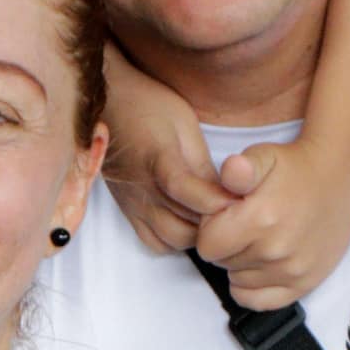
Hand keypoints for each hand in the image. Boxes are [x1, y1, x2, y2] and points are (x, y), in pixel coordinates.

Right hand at [97, 43, 225, 254]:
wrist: (108, 105)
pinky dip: (176, 239)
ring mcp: (133, 204)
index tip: (242, 200)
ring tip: (210, 213)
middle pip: (184, 227)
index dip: (218, 200)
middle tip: (231, 208)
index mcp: (157, 159)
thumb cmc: (148, 106)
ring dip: (196, 233)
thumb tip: (225, 192)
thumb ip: (201, 162)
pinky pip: (155, 243)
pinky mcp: (128, 211)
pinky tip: (187, 220)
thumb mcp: (183, 123)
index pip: (187, 191)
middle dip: (213, 223)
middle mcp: (142, 189)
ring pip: (172, 241)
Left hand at [192, 128, 349, 310]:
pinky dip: (253, 286)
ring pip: (238, 280)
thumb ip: (238, 168)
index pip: (207, 245)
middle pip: (222, 263)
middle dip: (227, 244)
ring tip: (259, 238)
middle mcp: (276, 251)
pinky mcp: (305, 283)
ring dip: (241, 263)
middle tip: (246, 223)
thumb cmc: (294, 167)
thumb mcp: (263, 156)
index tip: (227, 214)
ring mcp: (291, 271)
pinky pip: (259, 301)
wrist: (338, 176)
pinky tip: (260, 264)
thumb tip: (231, 171)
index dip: (211, 228)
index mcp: (260, 220)